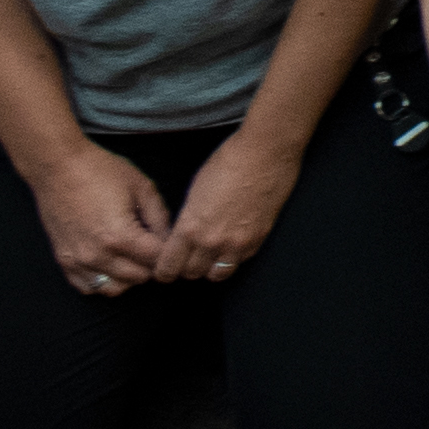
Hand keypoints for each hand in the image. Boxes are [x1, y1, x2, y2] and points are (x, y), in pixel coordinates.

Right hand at [31, 139, 172, 299]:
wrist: (58, 167)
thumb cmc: (97, 171)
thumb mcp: (141, 186)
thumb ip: (160, 216)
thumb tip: (168, 237)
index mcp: (120, 236)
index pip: (156, 260)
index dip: (168, 251)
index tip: (169, 243)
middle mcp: (98, 255)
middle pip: (138, 277)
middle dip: (151, 264)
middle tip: (152, 248)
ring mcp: (79, 261)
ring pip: (114, 288)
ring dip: (128, 277)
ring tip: (132, 257)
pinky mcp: (65, 261)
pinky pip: (88, 287)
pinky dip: (103, 280)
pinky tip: (110, 264)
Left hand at [153, 119, 300, 283]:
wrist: (264, 154)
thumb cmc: (229, 162)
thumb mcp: (195, 191)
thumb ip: (188, 219)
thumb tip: (185, 235)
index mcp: (190, 227)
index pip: (169, 266)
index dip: (164, 269)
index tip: (165, 267)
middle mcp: (212, 241)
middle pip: (191, 273)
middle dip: (186, 267)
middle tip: (187, 259)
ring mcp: (236, 243)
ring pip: (216, 274)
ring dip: (210, 267)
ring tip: (209, 256)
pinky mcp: (257, 240)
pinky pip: (239, 262)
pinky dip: (232, 257)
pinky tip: (230, 244)